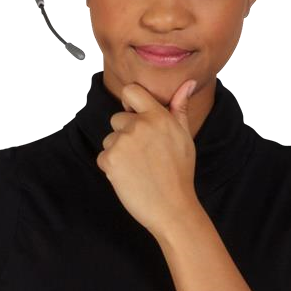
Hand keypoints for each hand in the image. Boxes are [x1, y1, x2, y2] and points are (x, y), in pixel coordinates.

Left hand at [96, 78, 196, 240]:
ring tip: (138, 169)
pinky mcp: (110, 160)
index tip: (136, 117)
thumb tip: (187, 82)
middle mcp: (139, 125)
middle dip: (126, 134)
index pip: (131, 90)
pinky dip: (112, 168)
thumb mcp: (184, 137)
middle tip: (144, 156)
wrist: (172, 208)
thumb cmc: (180, 173)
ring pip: (109, 139)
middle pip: (117, 118)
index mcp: (158, 116)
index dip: (130, 103)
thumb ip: (179, 108)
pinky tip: (130, 178)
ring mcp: (123, 142)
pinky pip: (103, 157)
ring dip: (118, 152)